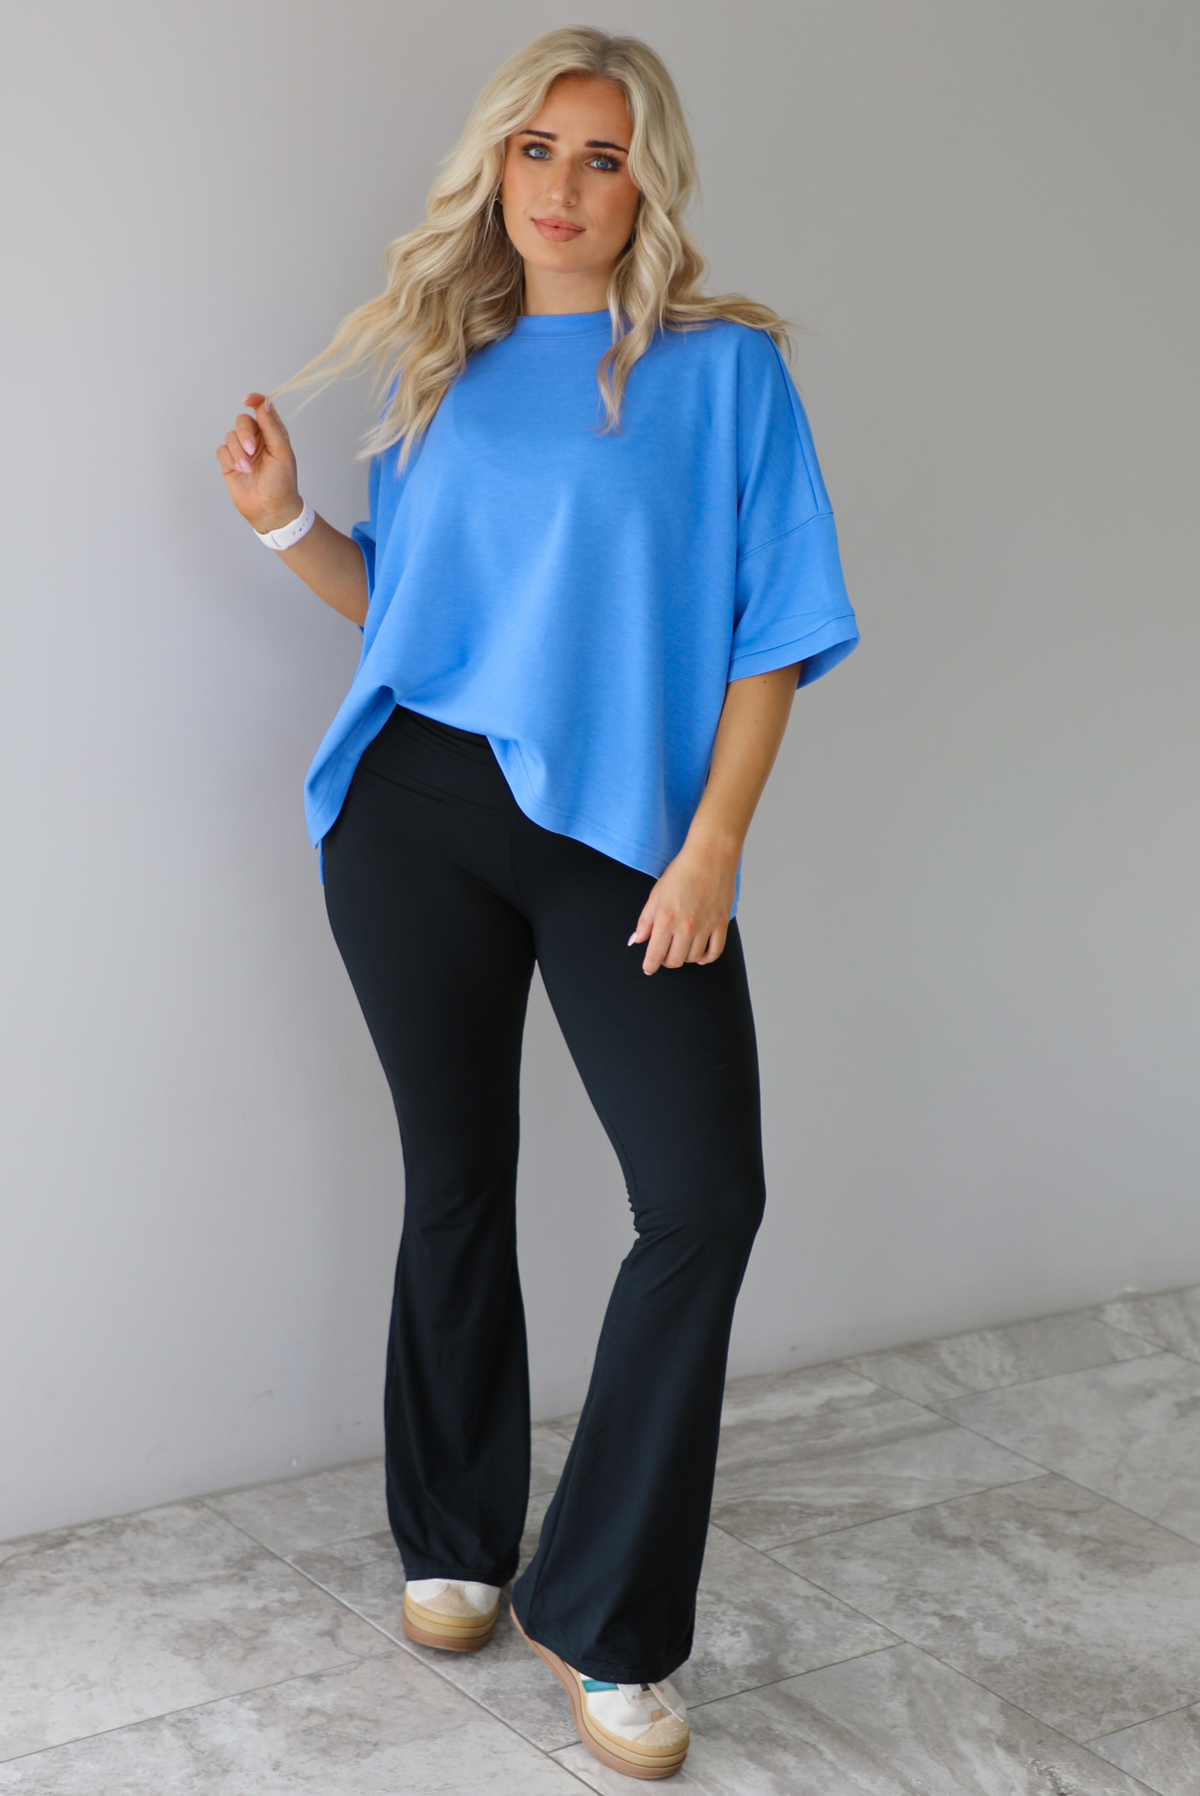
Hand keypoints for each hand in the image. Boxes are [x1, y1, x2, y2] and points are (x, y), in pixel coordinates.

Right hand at [216, 391, 301, 531]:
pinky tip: (240, 470)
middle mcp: (256, 439)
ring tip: (247, 468)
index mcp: (272, 433)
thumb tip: (264, 403)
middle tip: (251, 451)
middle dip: (244, 434)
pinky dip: (230, 458)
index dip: (255, 400)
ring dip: (238, 452)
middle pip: (242, 421)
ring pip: (230, 436)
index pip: (262, 409)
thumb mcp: (281, 452)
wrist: (271, 509)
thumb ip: (272, 427)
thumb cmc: (282, 483)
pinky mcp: (230, 462)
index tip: (247, 400)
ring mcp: (242, 450)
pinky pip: (222, 450)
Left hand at [628, 835, 737, 974]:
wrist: (710, 856)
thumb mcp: (656, 894)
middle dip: (666, 960)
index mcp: (665, 919)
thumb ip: (645, 920)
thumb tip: (636, 940)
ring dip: (685, 957)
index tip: (648, 968)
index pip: (655, 955)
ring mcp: (705, 926)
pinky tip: (700, 956)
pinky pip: (715, 952)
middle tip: (665, 952)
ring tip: (681, 947)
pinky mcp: (721, 923)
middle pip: (674, 961)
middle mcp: (685, 927)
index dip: (650, 966)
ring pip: (693, 958)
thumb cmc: (682, 871)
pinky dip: (706, 958)